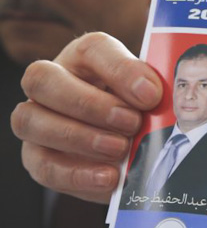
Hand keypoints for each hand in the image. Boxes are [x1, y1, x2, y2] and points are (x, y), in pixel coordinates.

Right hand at [11, 33, 162, 202]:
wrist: (129, 150)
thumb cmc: (140, 112)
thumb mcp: (149, 100)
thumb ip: (151, 95)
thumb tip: (155, 101)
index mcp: (85, 58)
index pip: (93, 49)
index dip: (121, 70)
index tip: (151, 95)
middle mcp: (51, 83)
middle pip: (43, 79)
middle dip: (89, 103)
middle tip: (131, 123)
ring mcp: (36, 120)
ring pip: (30, 119)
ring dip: (78, 137)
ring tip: (120, 149)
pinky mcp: (36, 157)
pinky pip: (43, 165)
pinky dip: (77, 174)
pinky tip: (109, 177)